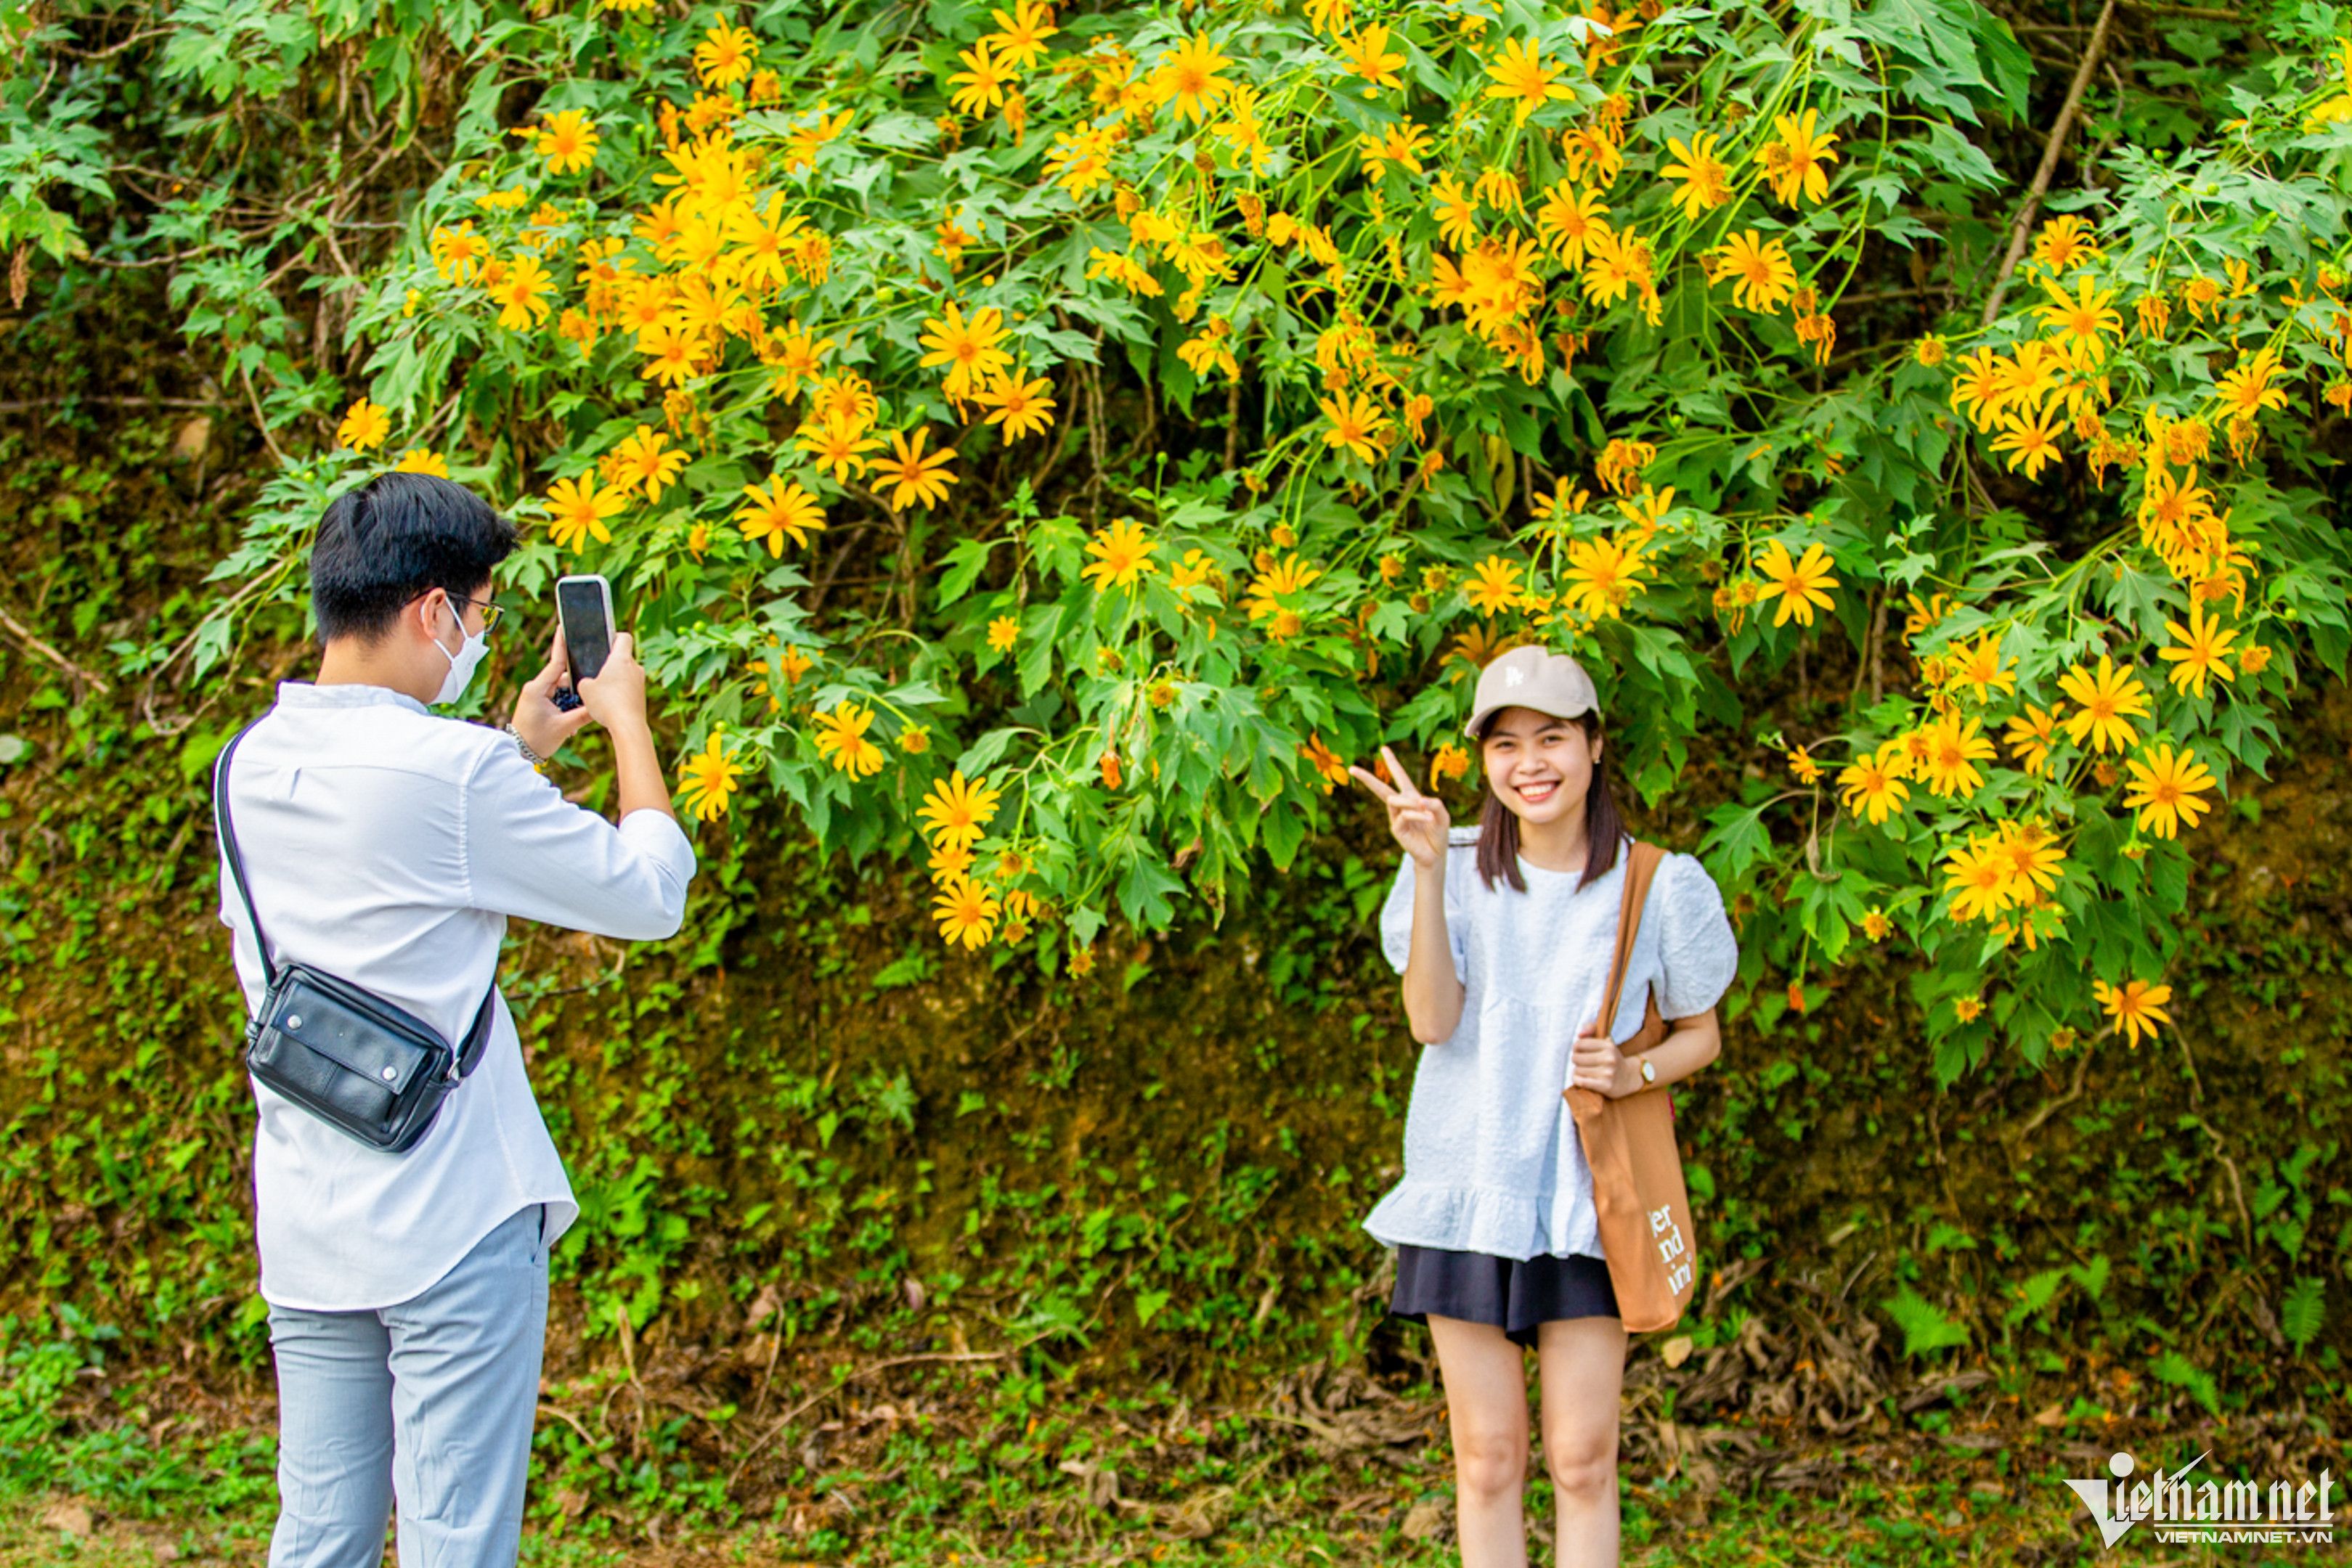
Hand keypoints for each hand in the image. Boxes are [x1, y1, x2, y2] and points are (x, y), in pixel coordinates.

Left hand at [511, 624, 597, 759]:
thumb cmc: (537, 739)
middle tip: (587, 700)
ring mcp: (536, 696)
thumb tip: (601, 705)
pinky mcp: (539, 703)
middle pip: (564, 679)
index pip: (555, 662)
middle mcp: (536, 688)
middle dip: (577, 690)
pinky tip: (571, 723)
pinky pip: (558, 699)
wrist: (520, 753)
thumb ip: (584, 713)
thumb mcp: (564, 726)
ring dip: (572, 702)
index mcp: (537, 688)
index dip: (562, 645)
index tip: (564, 626)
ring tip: (574, 722)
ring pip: (563, 690)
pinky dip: (566, 707)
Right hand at [576, 630, 649, 736]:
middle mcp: (635, 668)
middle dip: (611, 663)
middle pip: (624, 658)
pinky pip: (629, 688)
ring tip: (601, 690)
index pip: (624, 637)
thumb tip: (588, 682)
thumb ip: (585, 680)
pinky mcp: (642, 696)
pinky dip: (621, 692)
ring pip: (627, 675)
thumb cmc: (606, 703)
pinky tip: (610, 703)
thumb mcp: (585, 689)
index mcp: (621, 659)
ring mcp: (641, 683)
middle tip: (597, 671)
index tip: (605, 642)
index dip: (614, 636)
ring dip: (616, 679)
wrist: (627, 725)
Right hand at [1346, 746, 1451, 869]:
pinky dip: (1417, 814)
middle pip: (1381, 788)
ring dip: (1410, 802)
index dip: (1393, 762)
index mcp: (1412, 797)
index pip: (1400, 776)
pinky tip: (1428, 819)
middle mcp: (1401, 805)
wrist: (1435, 854)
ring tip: (1427, 811)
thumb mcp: (1443, 815)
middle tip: (1352, 768)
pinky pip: (1404, 814)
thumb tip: (1421, 800)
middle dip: (1367, 778)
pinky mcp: (1396, 828)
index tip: (1383, 748)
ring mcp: (1396, 817)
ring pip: (1394, 799)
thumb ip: (1436, 804)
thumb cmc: (1438, 833)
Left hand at [1568, 1013, 1640, 1097]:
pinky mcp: (1606, 1086)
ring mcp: (1608, 1073)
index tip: (1580, 1051)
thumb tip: (1580, 1034)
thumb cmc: (1611, 1058)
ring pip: (1577, 1070)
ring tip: (1584, 1071)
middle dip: (1576, 1060)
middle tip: (1583, 1063)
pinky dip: (1577, 1080)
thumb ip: (1590, 1029)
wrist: (1629, 1078)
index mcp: (1608, 1045)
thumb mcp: (1605, 1041)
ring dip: (1577, 1071)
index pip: (1579, 1044)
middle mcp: (1609, 1058)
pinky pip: (1581, 1082)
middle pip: (1576, 1058)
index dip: (1576, 1048)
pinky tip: (1581, 1079)